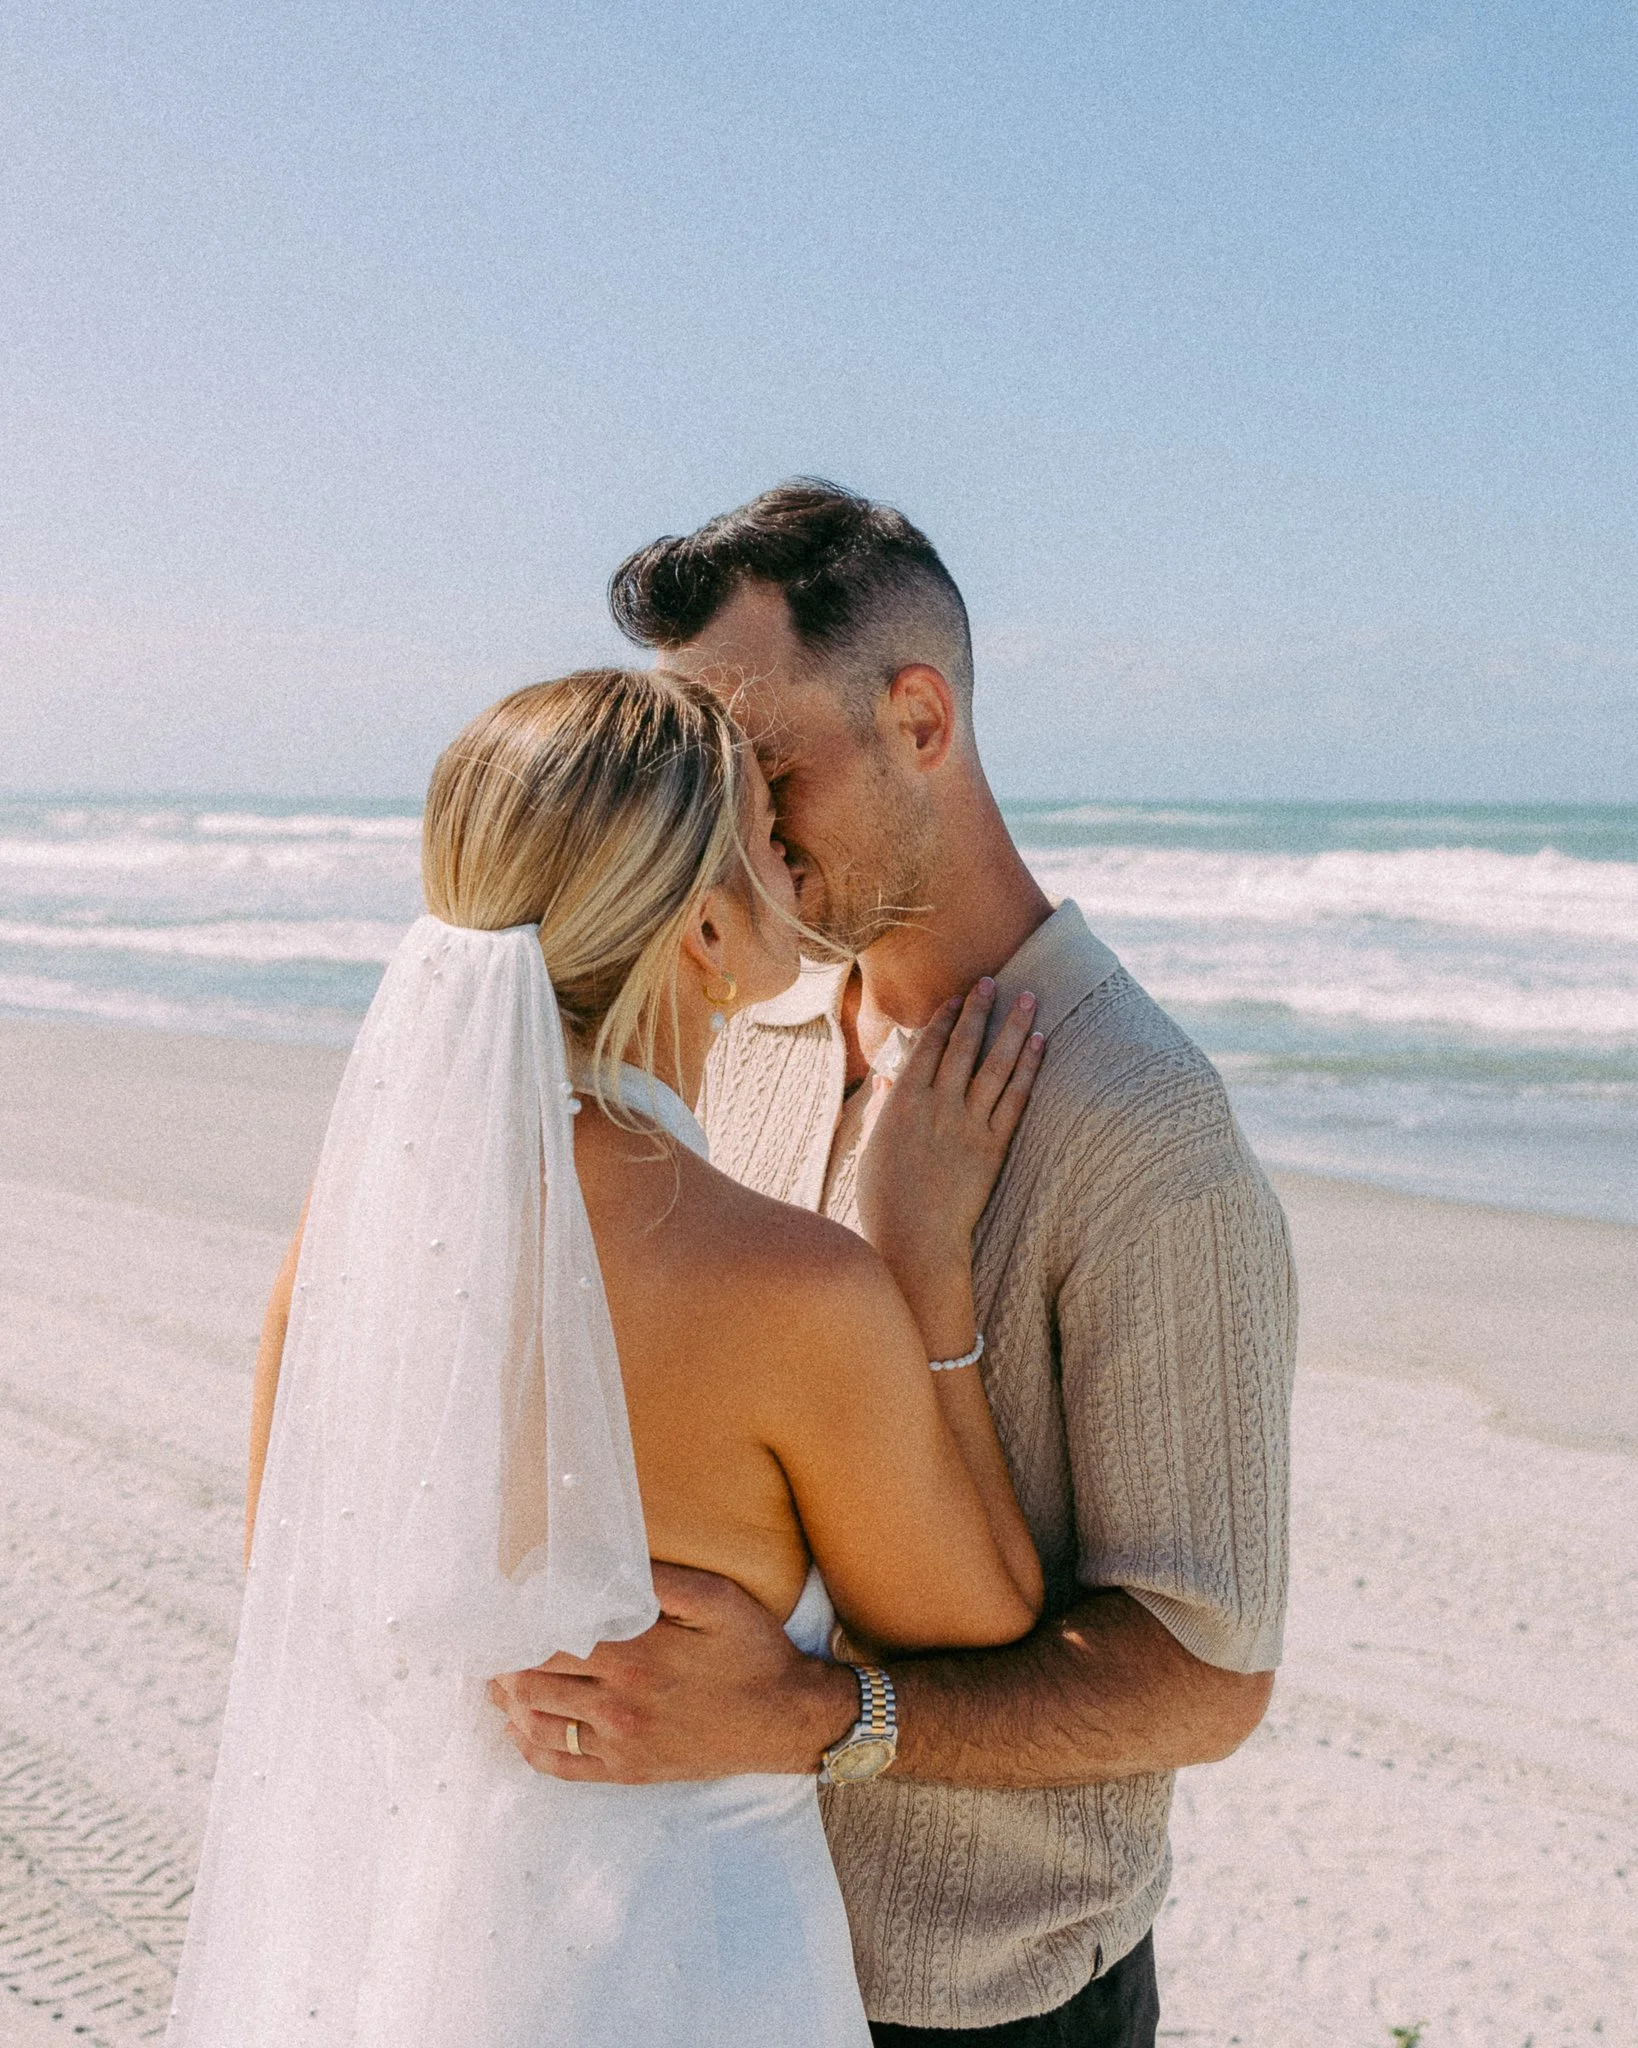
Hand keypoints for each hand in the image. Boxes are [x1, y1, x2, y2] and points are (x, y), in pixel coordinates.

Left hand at [487, 1562, 858, 1782]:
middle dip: (503, 1662)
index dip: (518, 1625)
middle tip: (487, 1643)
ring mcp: (621, 1743)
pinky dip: (531, 1748)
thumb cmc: (753, 1650)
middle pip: (535, 1681)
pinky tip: (517, 1729)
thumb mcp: (716, 1598)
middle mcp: (619, 1703)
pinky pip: (563, 1765)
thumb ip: (657, 1580)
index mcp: (636, 1655)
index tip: (498, 1612)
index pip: (551, 1638)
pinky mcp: (628, 1772)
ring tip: (493, 1681)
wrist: (785, 1719)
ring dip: (508, 1701)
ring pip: (540, 1723)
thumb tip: (602, 1567)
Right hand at [855, 980, 1043, 1288]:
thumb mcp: (872, 1149)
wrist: (915, 1239)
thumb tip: (888, 1081)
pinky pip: (1016, 1099)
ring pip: (996, 1065)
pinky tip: (1040, 1044)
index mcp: (903, 1101)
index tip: (959, 996)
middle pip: (964, 1045)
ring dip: (1013, 1028)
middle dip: (981, 1009)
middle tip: (995, 981)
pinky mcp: (994, 1146)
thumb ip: (881, 1110)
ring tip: (1028, 999)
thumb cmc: (884, 1199)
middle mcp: (938, 1104)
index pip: (929, 1046)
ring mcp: (969, 1124)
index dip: (946, 1018)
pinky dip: (1029, 1069)